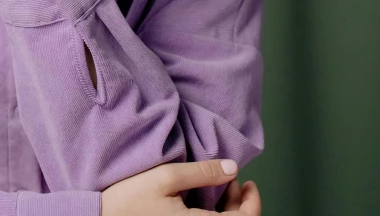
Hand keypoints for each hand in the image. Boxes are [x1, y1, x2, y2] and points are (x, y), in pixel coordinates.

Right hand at [100, 159, 260, 215]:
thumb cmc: (127, 200)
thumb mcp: (164, 177)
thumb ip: (201, 172)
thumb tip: (232, 168)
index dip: (252, 203)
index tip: (250, 183)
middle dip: (241, 204)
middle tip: (236, 180)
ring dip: (228, 210)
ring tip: (222, 186)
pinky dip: (212, 214)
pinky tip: (205, 198)